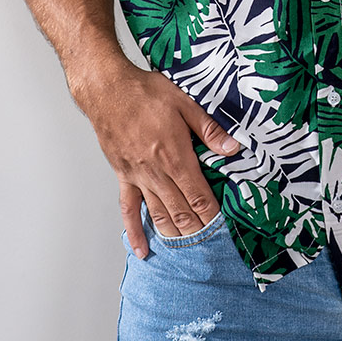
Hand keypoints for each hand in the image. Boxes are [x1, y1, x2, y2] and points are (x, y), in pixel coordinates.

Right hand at [74, 63, 241, 257]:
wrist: (109, 90)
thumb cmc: (145, 92)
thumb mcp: (185, 102)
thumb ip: (209, 129)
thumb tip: (233, 147)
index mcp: (175, 156)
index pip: (198, 195)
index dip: (212, 214)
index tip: (222, 228)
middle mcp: (157, 172)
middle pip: (181, 211)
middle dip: (197, 230)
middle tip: (210, 245)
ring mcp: (138, 177)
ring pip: (158, 214)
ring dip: (173, 234)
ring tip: (186, 251)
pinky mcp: (123, 176)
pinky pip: (128, 209)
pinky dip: (135, 232)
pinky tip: (141, 248)